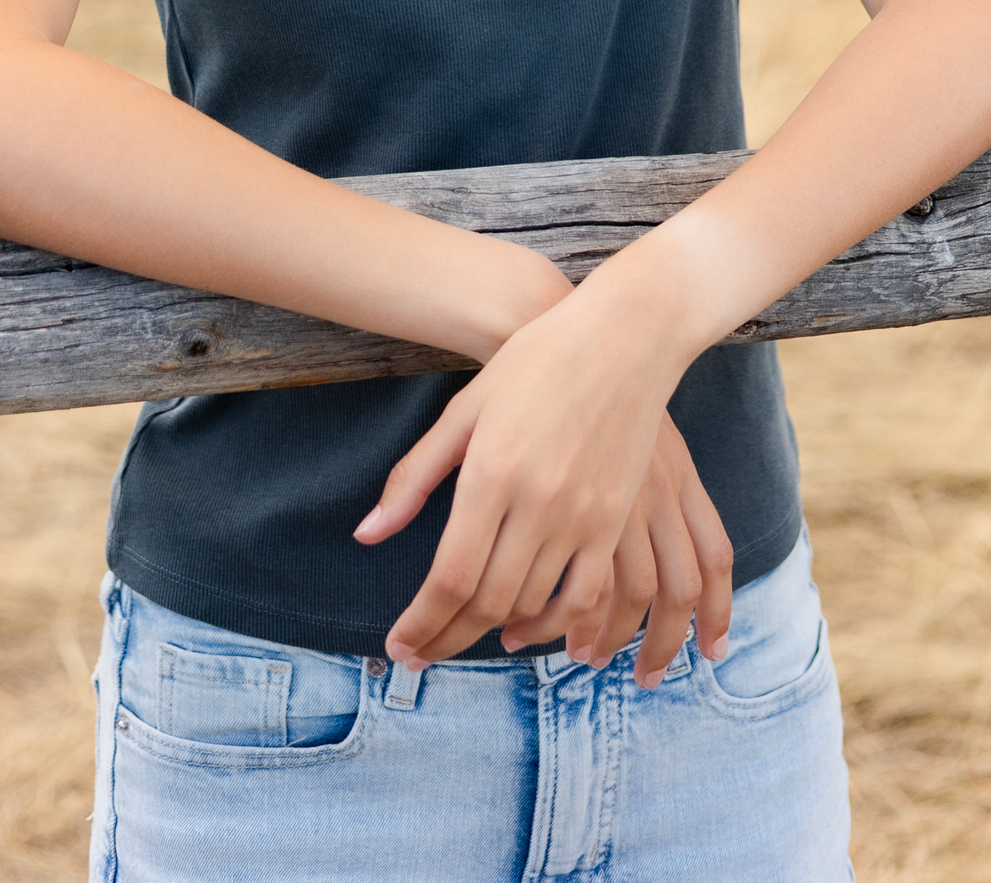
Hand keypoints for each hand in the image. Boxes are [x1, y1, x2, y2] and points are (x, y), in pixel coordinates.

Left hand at [353, 285, 730, 684]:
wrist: (623, 338)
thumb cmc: (536, 362)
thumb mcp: (466, 409)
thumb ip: (416, 475)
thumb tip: (367, 534)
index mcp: (492, 473)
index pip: (450, 577)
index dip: (422, 623)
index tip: (400, 646)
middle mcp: (537, 503)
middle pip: (487, 602)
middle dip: (447, 638)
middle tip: (421, 653)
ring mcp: (584, 516)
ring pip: (533, 605)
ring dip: (495, 633)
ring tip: (467, 636)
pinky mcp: (617, 521)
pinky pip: (588, 596)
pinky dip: (559, 626)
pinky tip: (534, 633)